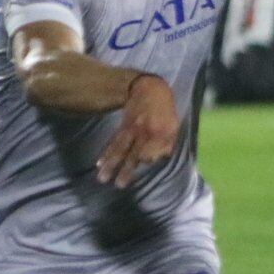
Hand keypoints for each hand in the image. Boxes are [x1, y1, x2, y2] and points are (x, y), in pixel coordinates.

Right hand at [95, 74, 177, 188]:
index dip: (147, 161)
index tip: (140, 167)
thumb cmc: (165, 110)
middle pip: (134, 154)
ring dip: (111, 164)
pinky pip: (115, 141)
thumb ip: (168, 143)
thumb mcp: (173, 125)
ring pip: (120, 149)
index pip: (154, 154)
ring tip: (102, 177)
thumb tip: (159, 160)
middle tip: (118, 185)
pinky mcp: (124, 125)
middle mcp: (147, 131)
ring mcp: (134, 128)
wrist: (150, 88)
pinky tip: (99, 163)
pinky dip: (107, 152)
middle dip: (125, 171)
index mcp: (163, 133)